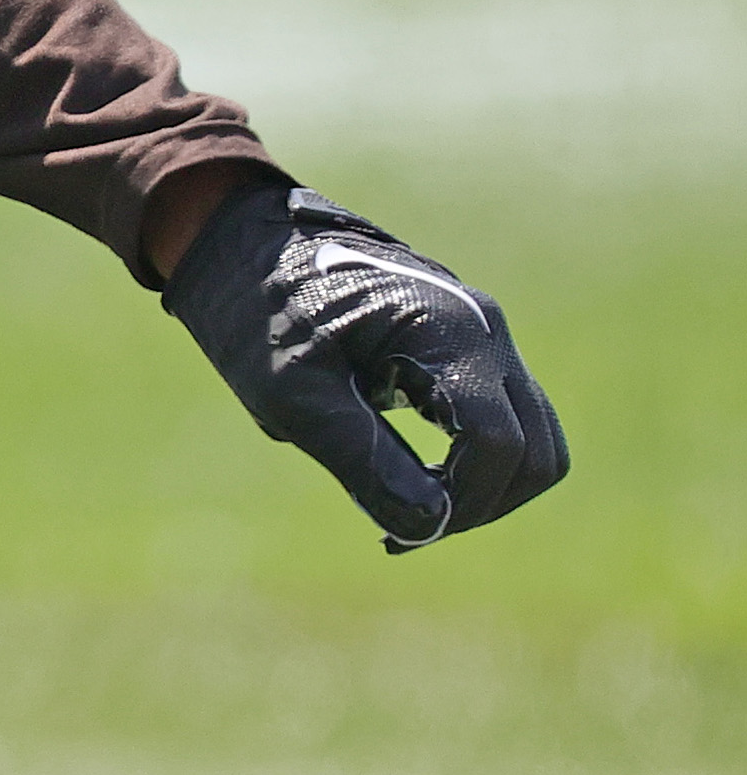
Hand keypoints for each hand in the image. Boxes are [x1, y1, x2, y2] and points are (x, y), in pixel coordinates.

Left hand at [163, 183, 569, 552]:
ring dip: (484, 485)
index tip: (401, 532)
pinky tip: (413, 477)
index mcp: (446, 329)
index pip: (498, 443)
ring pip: (531, 437)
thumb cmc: (256, 308)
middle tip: (406, 528)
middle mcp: (481, 327)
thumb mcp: (293, 391)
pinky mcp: (465, 345)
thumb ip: (362, 457)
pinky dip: (475, 459)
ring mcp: (480, 333)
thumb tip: (429, 523)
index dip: (462, 502)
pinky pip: (502, 417)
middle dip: (480, 503)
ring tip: (410, 508)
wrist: (239, 242)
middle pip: (535, 450)